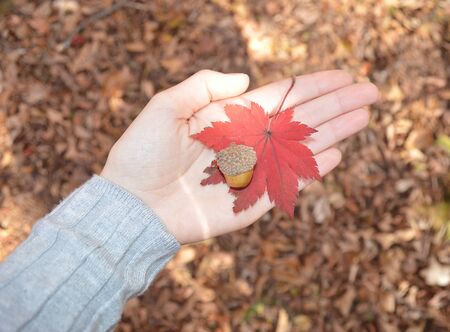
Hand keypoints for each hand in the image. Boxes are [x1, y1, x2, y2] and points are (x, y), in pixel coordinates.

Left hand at [101, 70, 377, 243]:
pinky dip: (313, 168)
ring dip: (335, 131)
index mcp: (232, 117)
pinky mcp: (254, 199)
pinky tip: (336, 153)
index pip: (282, 96)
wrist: (133, 204)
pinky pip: (290, 181)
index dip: (313, 85)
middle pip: (301, 118)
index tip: (342, 75)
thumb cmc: (142, 154)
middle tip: (370, 91)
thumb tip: (245, 78)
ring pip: (303, 146)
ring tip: (364, 116)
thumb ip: (203, 86)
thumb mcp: (166, 107)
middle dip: (336, 104)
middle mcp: (249, 141)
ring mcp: (255, 169)